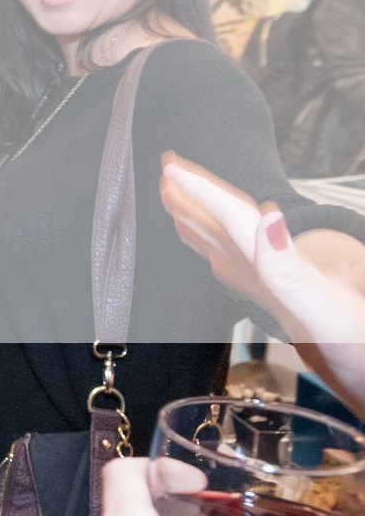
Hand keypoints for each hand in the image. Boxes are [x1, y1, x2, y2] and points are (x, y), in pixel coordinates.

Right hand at [160, 154, 364, 414]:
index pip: (236, 218)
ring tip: (178, 202)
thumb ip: (290, 268)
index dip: (202, 192)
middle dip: (199, 196)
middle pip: (232, 223)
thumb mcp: (325, 310)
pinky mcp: (283, 305)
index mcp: (281, 265)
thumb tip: (266, 218)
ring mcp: (279, 287)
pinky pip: (239, 272)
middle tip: (169, 170)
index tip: (172, 169)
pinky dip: (217, 258)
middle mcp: (278, 270)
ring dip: (203, 221)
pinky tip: (214, 258)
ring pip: (231, 244)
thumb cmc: (360, 347)